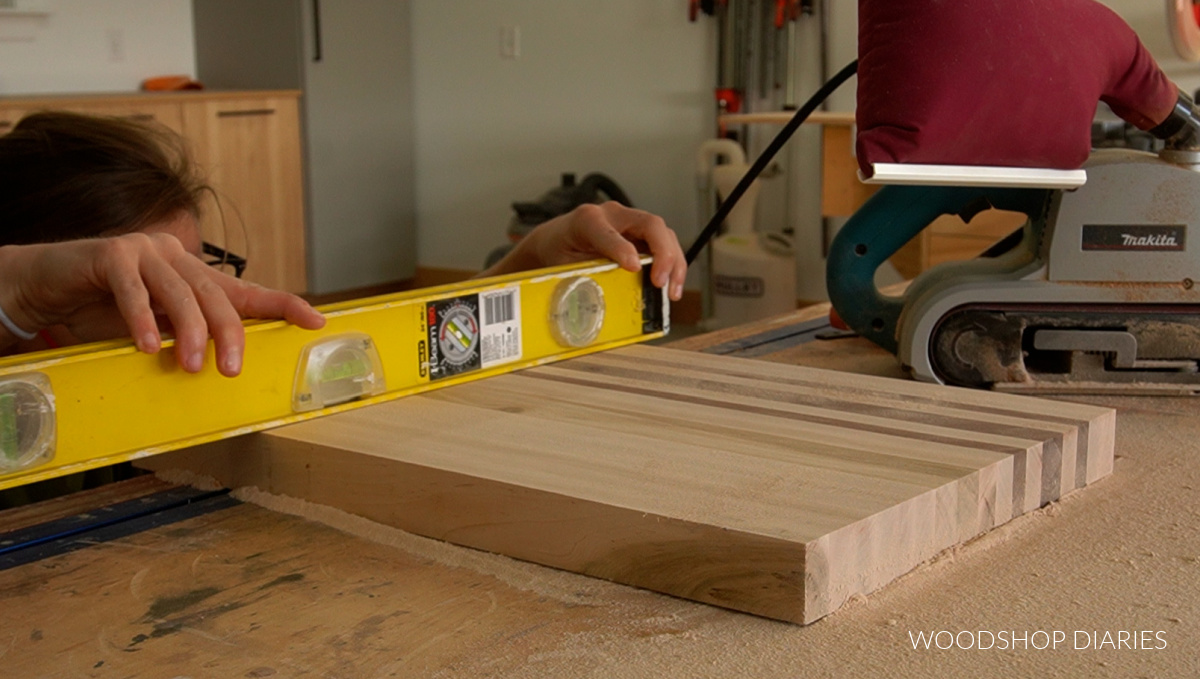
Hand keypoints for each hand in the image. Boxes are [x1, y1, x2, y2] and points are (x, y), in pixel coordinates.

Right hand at [0, 233, 324, 375]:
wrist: (48, 287)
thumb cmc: (107, 311)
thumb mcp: (159, 328)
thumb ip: (190, 337)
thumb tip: (228, 368)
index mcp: (196, 276)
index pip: (248, 291)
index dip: (285, 304)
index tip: (317, 321)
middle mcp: (177, 258)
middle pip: (217, 295)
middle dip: (230, 333)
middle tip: (231, 368)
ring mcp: (145, 252)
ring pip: (180, 291)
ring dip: (189, 331)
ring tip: (191, 364)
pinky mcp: (111, 254)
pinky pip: (133, 289)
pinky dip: (142, 318)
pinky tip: (146, 345)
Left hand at [480, 202, 686, 300]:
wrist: (556, 240)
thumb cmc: (558, 251)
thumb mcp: (562, 265)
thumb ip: (582, 276)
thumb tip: (599, 302)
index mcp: (587, 220)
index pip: (608, 232)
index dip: (622, 248)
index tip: (633, 267)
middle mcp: (612, 215)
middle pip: (650, 224)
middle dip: (662, 253)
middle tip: (660, 282)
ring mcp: (629, 223)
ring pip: (663, 234)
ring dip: (674, 262)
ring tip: (671, 291)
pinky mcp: (640, 235)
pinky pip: (663, 244)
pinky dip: (671, 265)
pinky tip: (670, 286)